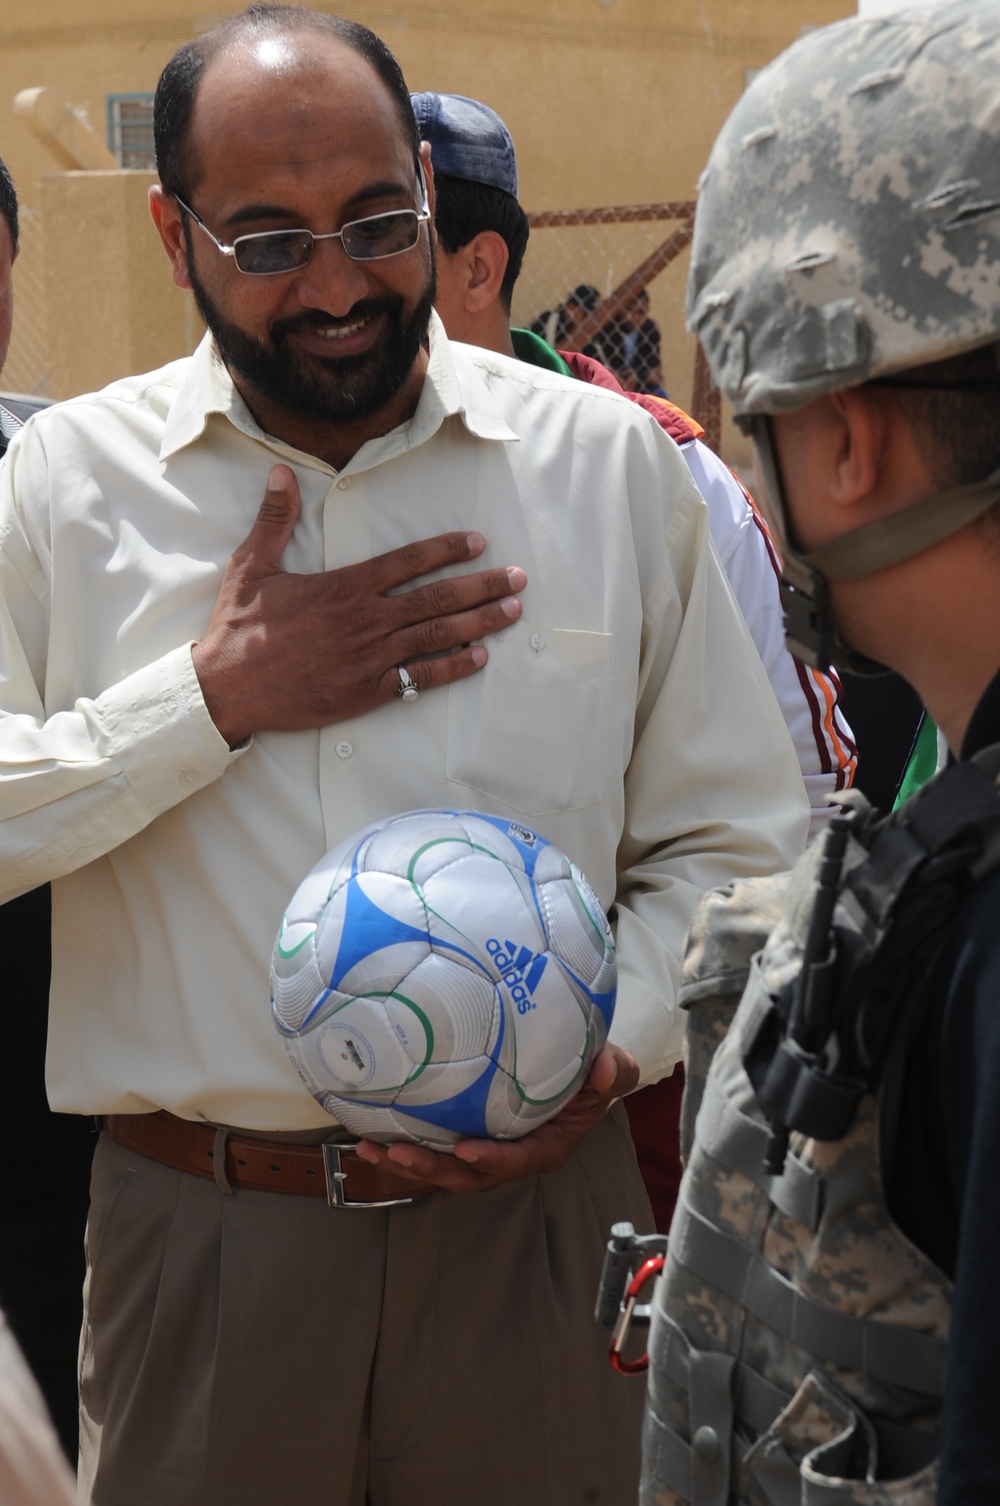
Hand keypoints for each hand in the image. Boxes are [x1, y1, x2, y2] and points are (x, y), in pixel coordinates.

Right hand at [192, 464, 526, 746]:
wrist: (228, 688)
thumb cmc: (239, 628)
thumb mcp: (252, 565)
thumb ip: (274, 519)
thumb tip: (279, 472)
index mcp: (345, 587)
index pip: (408, 561)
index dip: (446, 550)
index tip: (477, 543)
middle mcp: (367, 620)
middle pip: (438, 598)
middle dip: (483, 586)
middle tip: (518, 577)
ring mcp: (372, 658)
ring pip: (438, 636)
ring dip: (480, 623)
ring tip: (512, 611)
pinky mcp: (368, 692)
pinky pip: (421, 678)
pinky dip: (453, 668)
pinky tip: (480, 658)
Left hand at [354, 1043, 639, 1193]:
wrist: (573, 1067)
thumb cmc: (590, 1071)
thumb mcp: (612, 1068)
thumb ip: (614, 1070)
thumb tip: (606, 1068)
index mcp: (547, 1145)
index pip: (521, 1160)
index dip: (493, 1160)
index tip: (466, 1150)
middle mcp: (512, 1155)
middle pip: (471, 1174)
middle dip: (435, 1169)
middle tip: (401, 1153)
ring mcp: (484, 1149)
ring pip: (444, 1168)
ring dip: (408, 1163)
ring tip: (374, 1150)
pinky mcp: (462, 1137)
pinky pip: (431, 1149)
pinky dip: (400, 1148)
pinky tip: (367, 1137)